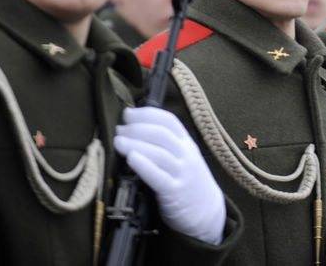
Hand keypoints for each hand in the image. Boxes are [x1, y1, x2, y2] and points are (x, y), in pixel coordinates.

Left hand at [114, 107, 224, 244]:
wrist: (207, 212)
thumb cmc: (187, 183)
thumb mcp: (183, 158)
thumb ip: (165, 145)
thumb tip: (132, 128)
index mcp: (187, 144)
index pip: (169, 121)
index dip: (147, 114)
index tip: (127, 113)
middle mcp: (186, 155)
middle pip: (162, 134)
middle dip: (137, 128)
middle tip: (119, 129)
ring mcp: (182, 173)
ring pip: (159, 153)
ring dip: (135, 143)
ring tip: (118, 141)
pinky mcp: (175, 193)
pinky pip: (158, 177)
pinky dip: (144, 166)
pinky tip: (131, 158)